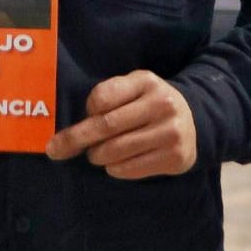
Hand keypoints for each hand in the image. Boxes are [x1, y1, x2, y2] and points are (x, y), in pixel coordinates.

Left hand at [45, 70, 196, 178]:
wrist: (193, 121)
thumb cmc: (151, 102)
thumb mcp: (135, 87)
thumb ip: (110, 94)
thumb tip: (80, 120)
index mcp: (146, 81)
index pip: (103, 96)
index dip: (88, 109)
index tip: (81, 116)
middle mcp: (161, 104)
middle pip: (106, 125)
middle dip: (77, 139)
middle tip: (56, 149)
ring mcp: (170, 132)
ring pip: (117, 151)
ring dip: (98, 156)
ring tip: (95, 155)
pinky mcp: (175, 158)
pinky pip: (132, 169)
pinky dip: (115, 169)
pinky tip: (113, 165)